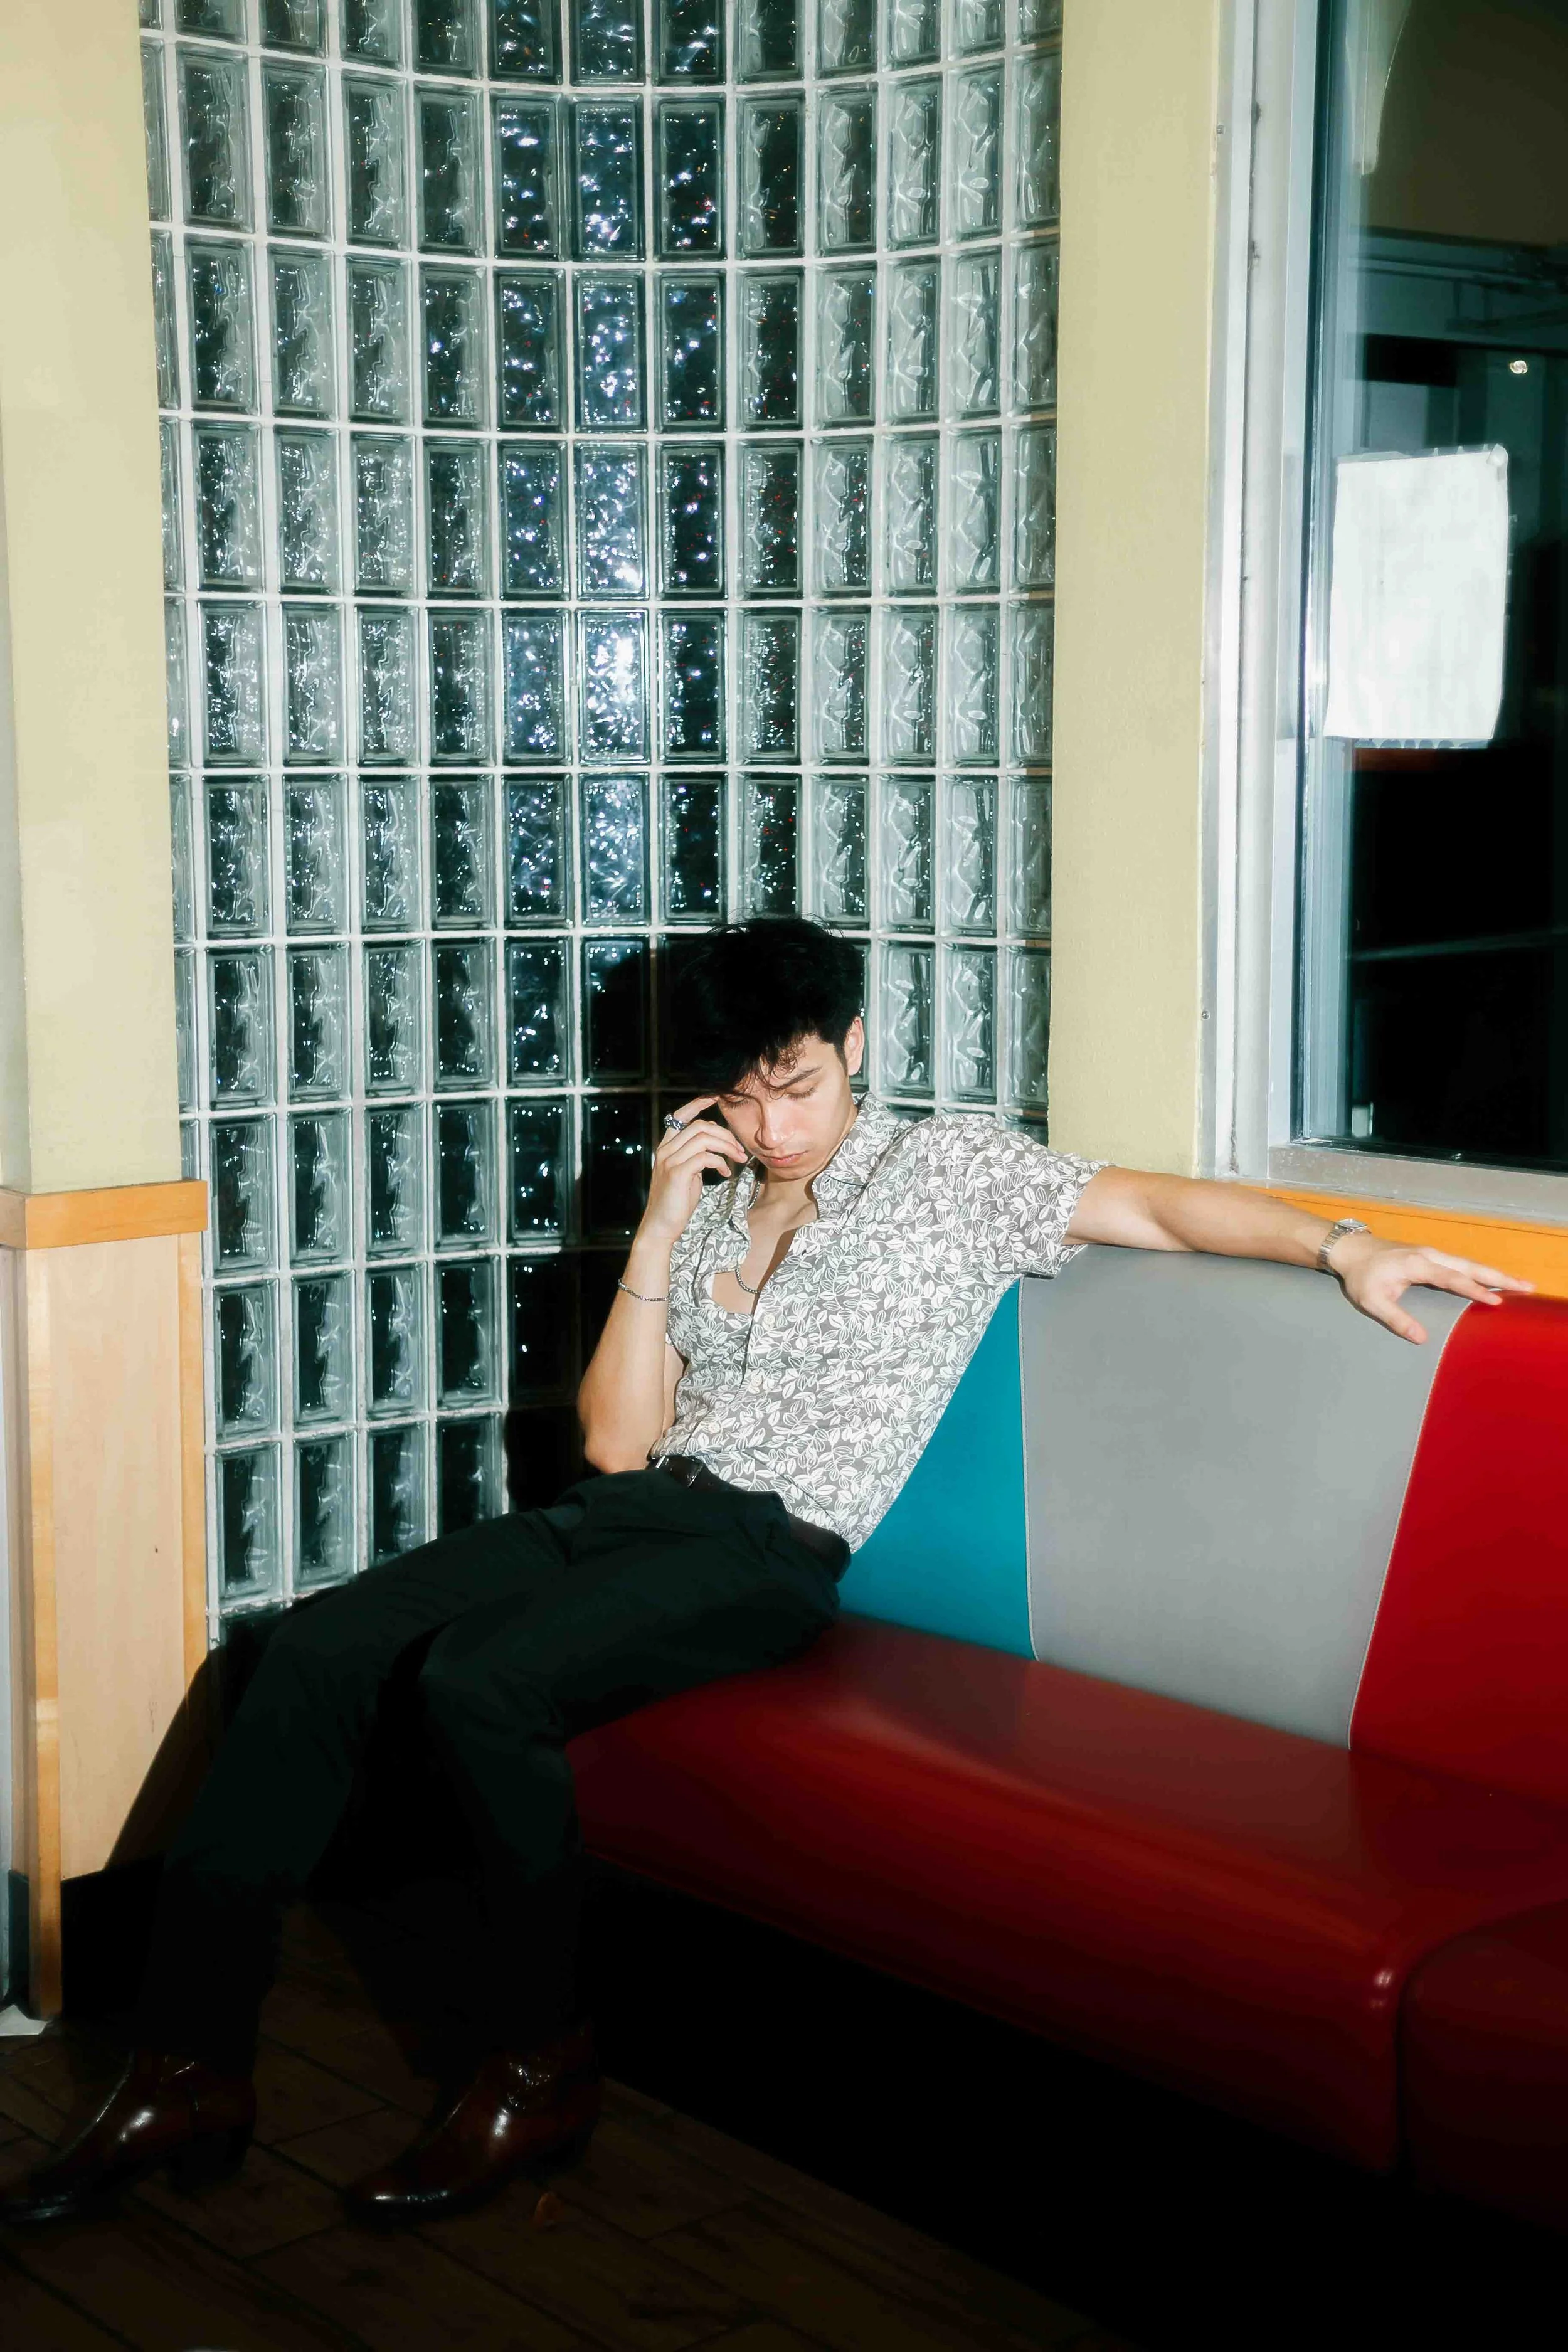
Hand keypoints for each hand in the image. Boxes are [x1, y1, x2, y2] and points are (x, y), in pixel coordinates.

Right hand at [638, 1094, 748, 1242]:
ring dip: (727, 1146)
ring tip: (738, 1158)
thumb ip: (696, 1158)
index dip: (698, 1104)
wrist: (660, 1227)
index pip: (680, 1116)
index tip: (715, 1098)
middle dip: (725, 1134)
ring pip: (704, 1138)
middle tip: (740, 1149)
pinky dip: (720, 1162)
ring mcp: (670, 1161)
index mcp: (666, 1147)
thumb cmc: (676, 1203)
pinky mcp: (678, 1173)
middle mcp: (666, 1150)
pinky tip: (726, 1172)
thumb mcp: (687, 1175)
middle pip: (700, 1126)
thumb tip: (716, 1150)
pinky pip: (705, 1157)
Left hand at [1326, 1233, 1534, 1343]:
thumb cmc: (1361, 1276)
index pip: (1451, 1279)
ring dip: (1495, 1273)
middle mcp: (1430, 1256)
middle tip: (1526, 1286)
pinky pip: (1462, 1264)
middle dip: (1499, 1277)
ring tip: (1521, 1284)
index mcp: (1417, 1265)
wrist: (1352, 1250)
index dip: (1474, 1290)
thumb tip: (1420, 1338)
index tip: (1495, 1300)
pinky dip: (1482, 1271)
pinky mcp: (1433, 1257)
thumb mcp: (1371, 1300)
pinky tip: (1495, 1280)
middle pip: (1470, 1267)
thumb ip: (1396, 1319)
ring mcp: (1433, 1254)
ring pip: (1469, 1264)